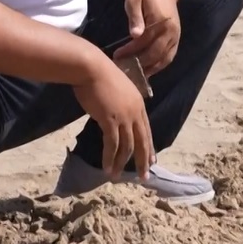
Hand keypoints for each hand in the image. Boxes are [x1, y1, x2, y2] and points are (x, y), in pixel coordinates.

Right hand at [72, 58, 153, 179]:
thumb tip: (115, 116)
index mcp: (138, 104)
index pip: (146, 129)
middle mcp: (135, 112)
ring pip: (127, 146)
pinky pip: (112, 145)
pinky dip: (109, 158)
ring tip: (117, 176)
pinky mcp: (110, 120)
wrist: (90, 67)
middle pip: (142, 141)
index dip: (149, 146)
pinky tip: (107, 168)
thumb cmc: (98, 75)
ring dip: (121, 163)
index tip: (152, 160)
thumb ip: (120, 104)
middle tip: (144, 176)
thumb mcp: (116, 90)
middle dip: (143, 160)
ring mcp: (124, 117)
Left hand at [114, 0, 180, 75]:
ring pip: (163, 59)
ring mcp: (176, 37)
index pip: (144, 41)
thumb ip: (135, 17)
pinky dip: (159, 66)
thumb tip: (135, 35)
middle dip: (139, 63)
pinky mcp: (176, 40)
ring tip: (134, 74)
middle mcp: (171, 32)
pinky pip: (168, 57)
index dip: (130, 51)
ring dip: (149, 68)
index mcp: (161, 22)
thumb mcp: (135, 0)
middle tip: (123, 68)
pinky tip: (147, 71)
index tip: (117, 56)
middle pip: (155, 54)